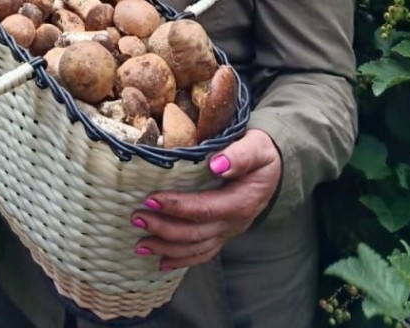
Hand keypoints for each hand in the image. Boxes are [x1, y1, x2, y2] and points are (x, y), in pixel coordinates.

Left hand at [130, 128, 281, 270]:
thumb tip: (217, 164)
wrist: (274, 166)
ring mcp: (228, 231)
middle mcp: (235, 222)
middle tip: (136, 218)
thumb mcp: (257, 146)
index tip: (150, 199)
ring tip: (140, 244)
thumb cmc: (261, 152)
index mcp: (242, 200)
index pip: (205, 208)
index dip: (177, 206)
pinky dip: (181, 260)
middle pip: (196, 233)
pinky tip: (160, 262)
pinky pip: (203, 253)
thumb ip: (240, 155)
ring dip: (167, 248)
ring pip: (196, 248)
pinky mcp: (223, 234)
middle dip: (164, 229)